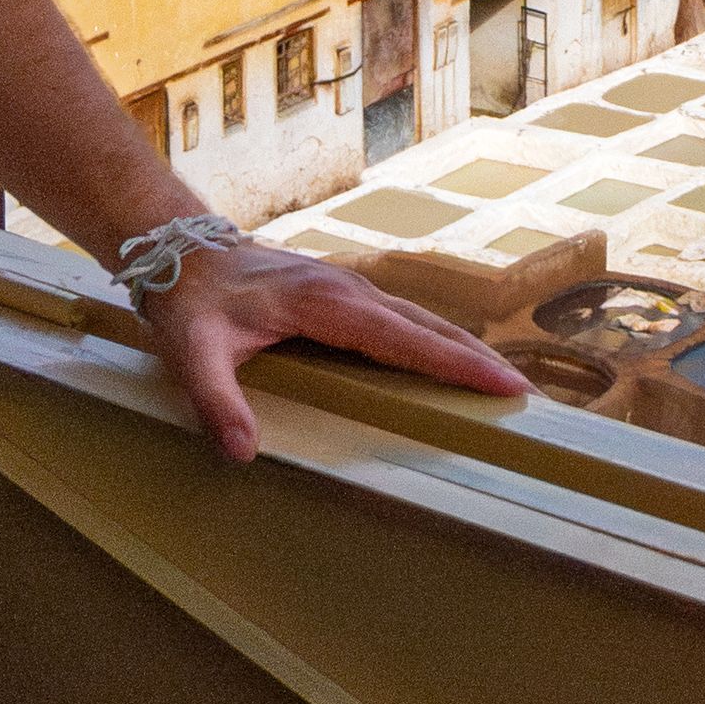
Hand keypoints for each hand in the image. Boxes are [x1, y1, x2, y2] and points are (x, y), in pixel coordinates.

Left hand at [144, 240, 528, 464]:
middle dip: (478, 360)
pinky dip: (436, 342)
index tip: (503, 385)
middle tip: (524, 397)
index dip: (456, 364)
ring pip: (421, 321)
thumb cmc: (190, 302)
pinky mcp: (345, 295)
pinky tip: (449, 363)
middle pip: (429, 328)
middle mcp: (351, 291)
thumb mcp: (194, 351)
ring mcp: (351, 289)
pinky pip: (403, 321)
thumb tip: (242, 452)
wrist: (179, 250)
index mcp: (328, 304)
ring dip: (463, 350)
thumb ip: (216, 401)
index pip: (406, 340)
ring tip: (503, 385)